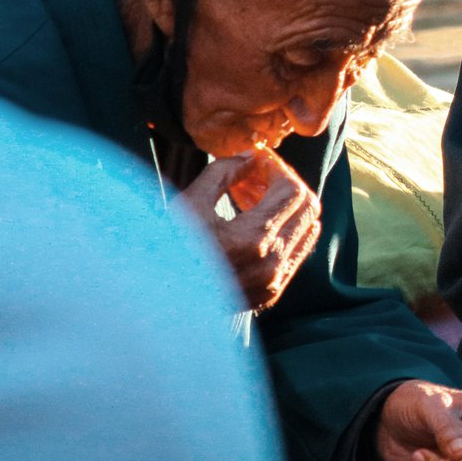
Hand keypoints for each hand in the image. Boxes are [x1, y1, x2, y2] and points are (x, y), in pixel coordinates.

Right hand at [177, 149, 320, 310]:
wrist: (154, 303)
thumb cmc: (164, 253)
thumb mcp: (189, 204)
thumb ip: (223, 172)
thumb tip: (250, 157)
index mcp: (252, 239)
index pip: (291, 190)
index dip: (277, 167)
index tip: (258, 159)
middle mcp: (271, 264)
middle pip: (307, 207)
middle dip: (285, 184)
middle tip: (256, 175)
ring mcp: (273, 282)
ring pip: (306, 230)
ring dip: (286, 207)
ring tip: (252, 197)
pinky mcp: (270, 294)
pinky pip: (295, 253)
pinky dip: (284, 231)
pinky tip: (254, 222)